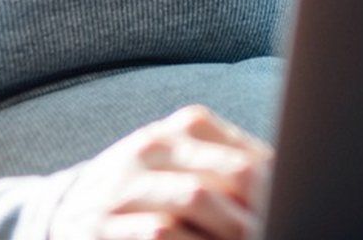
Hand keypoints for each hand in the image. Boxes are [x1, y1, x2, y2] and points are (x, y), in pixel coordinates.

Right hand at [49, 104, 273, 239]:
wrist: (64, 211)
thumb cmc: (143, 190)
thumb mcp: (180, 166)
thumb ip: (228, 168)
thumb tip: (287, 184)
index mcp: (179, 132)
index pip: (247, 156)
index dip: (280, 189)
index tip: (298, 208)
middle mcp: (150, 150)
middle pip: (229, 175)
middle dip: (263, 211)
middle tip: (278, 229)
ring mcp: (123, 188)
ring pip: (196, 200)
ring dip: (232, 231)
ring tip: (254, 239)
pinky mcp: (101, 228)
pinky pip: (159, 234)